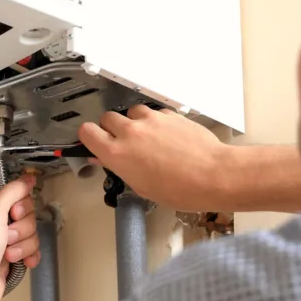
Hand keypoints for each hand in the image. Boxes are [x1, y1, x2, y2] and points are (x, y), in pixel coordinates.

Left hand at [0, 176, 39, 300]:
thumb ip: (11, 192)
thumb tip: (26, 179)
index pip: (17, 198)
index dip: (20, 206)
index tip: (13, 214)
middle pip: (27, 217)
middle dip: (21, 229)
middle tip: (6, 237)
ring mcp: (3, 244)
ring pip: (30, 236)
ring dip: (22, 246)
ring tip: (7, 253)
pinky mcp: (11, 260)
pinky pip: (31, 253)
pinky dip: (29, 257)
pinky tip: (20, 262)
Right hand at [79, 105, 233, 211]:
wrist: (212, 175)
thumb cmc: (180, 189)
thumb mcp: (141, 186)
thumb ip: (120, 167)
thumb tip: (107, 158)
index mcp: (117, 154)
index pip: (87, 132)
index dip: (89, 136)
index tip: (93, 140)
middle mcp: (130, 132)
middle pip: (107, 118)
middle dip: (111, 128)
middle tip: (121, 141)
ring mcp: (151, 120)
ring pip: (131, 111)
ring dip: (134, 122)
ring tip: (146, 137)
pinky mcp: (169, 114)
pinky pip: (154, 113)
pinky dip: (155, 121)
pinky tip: (165, 136)